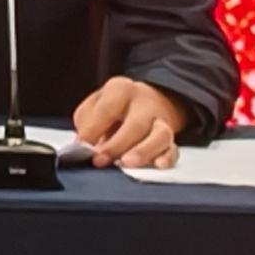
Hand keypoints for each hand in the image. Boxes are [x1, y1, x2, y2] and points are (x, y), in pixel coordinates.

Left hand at [70, 76, 185, 168]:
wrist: (145, 100)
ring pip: (160, 136)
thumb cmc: (112, 106)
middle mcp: (145, 104)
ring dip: (143, 152)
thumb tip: (84, 145)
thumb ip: (87, 124)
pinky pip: (174, 149)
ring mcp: (161, 121)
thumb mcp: (94, 106)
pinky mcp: (172, 139)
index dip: (93, 129)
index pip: (107, 109)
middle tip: (100, 160)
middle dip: (117, 145)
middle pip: (136, 124)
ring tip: (127, 163)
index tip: (81, 146)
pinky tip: (158, 165)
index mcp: (121, 89)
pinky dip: (167, 158)